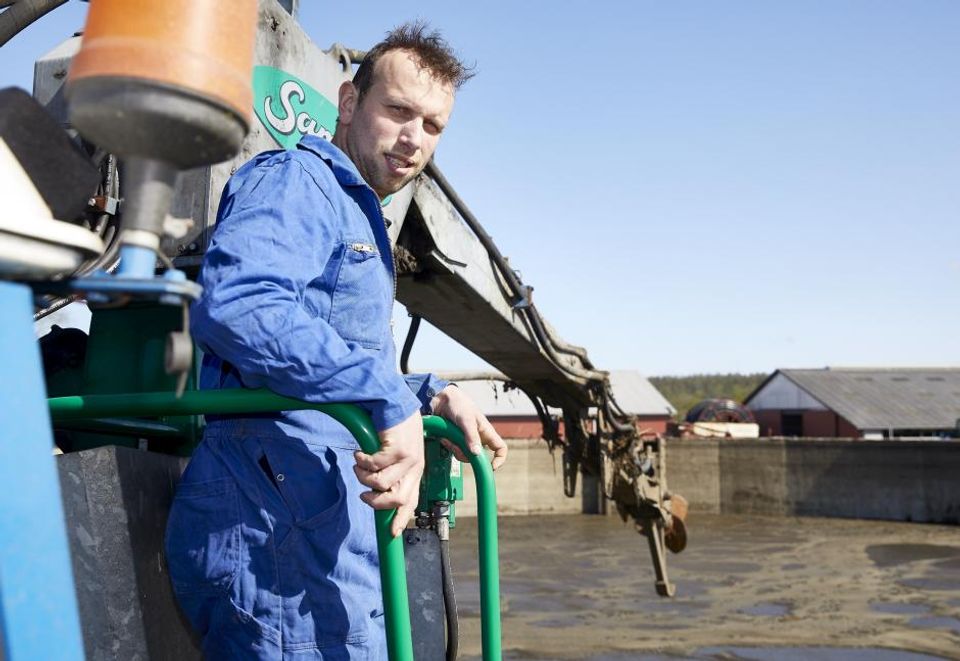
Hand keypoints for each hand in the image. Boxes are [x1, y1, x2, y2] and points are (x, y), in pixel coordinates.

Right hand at [353, 411, 424, 536]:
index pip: (411, 500)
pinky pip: (373, 467)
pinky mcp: (396, 449)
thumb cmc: (395, 427)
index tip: (391, 532)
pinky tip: (359, 453)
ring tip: (359, 464)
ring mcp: (407, 458)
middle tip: (363, 494)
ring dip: (363, 477)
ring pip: (380, 484)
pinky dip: (361, 462)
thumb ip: (393, 471)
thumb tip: (378, 493)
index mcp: (416, 470)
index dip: (401, 518)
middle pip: (397, 500)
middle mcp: (415, 467)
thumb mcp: (399, 452)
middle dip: (376, 502)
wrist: (395, 402)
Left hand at [431, 385, 507, 470]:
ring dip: (455, 449)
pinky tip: (444, 437)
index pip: (500, 448)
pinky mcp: (455, 440)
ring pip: (464, 455)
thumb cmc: (458, 404)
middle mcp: (478, 438)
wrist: (440, 399)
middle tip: (457, 445)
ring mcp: (466, 440)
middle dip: (466, 454)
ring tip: (448, 437)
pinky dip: (448, 446)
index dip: (499, 459)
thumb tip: (477, 454)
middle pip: (478, 457)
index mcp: (486, 432)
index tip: (491, 467)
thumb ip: (471, 436)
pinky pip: (453, 450)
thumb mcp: (466, 420)